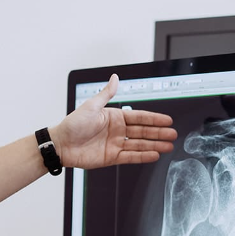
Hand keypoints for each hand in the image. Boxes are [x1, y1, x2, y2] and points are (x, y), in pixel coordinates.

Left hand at [48, 74, 176, 168]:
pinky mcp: (112, 157)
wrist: (61, 144)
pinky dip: (143, 156)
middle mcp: (117, 130)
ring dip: (155, 145)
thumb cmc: (72, 124)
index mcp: (114, 117)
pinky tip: (154, 155)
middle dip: (159, 132)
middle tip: (173, 134)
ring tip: (168, 146)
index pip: (139, 117)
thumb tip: (115, 78)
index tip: (167, 120)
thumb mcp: (91, 106)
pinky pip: (131, 157)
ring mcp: (116, 144)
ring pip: (140, 144)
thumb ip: (106, 94)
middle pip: (143, 131)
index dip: (154, 119)